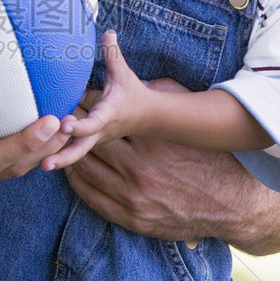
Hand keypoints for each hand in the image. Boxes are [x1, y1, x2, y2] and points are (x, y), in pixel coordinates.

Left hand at [42, 31, 148, 171]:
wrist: (147, 116)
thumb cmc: (132, 93)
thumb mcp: (123, 73)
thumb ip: (113, 53)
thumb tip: (107, 31)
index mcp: (107, 115)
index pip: (93, 124)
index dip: (79, 125)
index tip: (64, 125)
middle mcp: (99, 131)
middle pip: (81, 149)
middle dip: (64, 157)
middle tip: (45, 163)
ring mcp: (93, 140)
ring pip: (75, 155)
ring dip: (58, 160)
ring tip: (38, 166)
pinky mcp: (87, 142)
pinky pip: (72, 151)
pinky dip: (58, 154)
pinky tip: (37, 158)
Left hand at [61, 76, 206, 240]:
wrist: (228, 204)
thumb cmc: (207, 158)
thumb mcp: (187, 121)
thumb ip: (162, 90)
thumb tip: (143, 62)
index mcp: (149, 141)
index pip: (101, 119)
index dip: (81, 108)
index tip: (67, 99)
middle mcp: (137, 169)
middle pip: (88, 145)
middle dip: (68, 131)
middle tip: (51, 119)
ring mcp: (132, 196)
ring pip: (86, 171)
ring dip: (67, 157)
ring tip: (53, 144)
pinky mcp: (131, 217)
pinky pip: (91, 197)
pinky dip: (77, 182)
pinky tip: (70, 170)